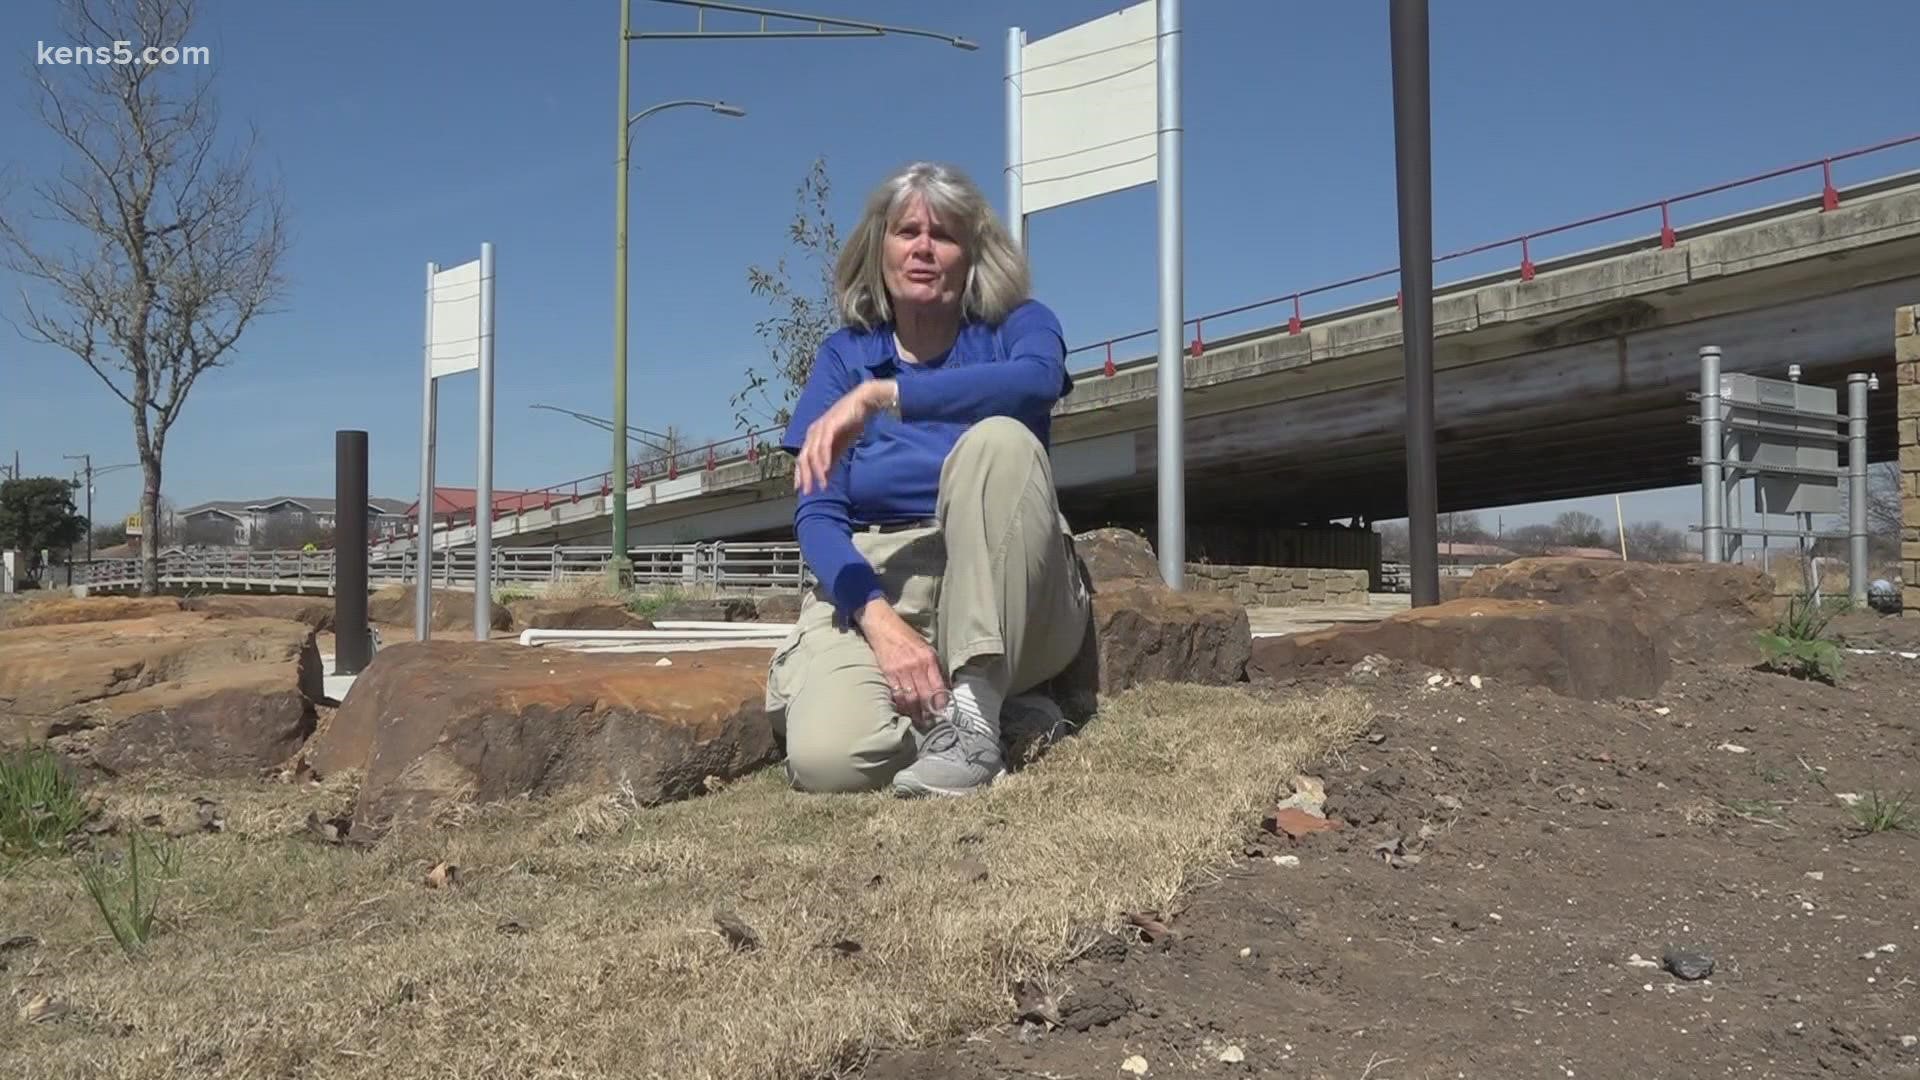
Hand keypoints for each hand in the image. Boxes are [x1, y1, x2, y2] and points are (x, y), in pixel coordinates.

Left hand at [794, 379, 892, 495]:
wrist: (863, 403)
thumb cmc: (851, 423)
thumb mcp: (840, 446)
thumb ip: (831, 460)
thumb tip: (825, 477)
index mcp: (814, 437)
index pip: (802, 459)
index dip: (800, 474)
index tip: (800, 489)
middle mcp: (813, 433)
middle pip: (804, 458)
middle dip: (805, 476)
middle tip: (808, 492)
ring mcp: (820, 428)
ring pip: (813, 454)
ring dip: (816, 472)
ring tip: (821, 485)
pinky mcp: (830, 425)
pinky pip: (824, 445)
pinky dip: (824, 459)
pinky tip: (826, 471)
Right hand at [857, 597, 947, 728]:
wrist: (882, 625)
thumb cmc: (906, 636)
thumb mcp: (926, 648)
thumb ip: (934, 667)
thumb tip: (942, 687)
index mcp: (928, 658)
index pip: (938, 686)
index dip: (940, 702)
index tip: (942, 711)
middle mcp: (916, 665)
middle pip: (924, 695)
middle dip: (927, 712)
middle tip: (929, 723)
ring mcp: (900, 670)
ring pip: (910, 698)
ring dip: (914, 712)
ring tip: (918, 721)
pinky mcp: (887, 673)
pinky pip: (896, 694)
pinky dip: (900, 705)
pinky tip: (904, 711)